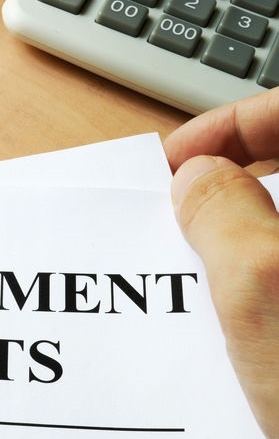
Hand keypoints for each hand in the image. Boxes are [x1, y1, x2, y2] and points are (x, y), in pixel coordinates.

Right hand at [165, 88, 278, 438]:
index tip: (175, 158)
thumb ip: (222, 212)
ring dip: (234, 236)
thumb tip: (195, 177)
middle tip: (173, 213)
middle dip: (224, 183)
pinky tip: (227, 313)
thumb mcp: (265, 290)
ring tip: (192, 269)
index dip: (230, 124)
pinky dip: (254, 280)